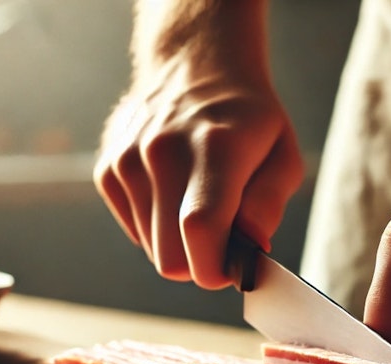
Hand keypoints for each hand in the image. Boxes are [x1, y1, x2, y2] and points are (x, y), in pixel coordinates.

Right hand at [94, 1, 302, 288]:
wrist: (195, 66)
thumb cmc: (249, 121)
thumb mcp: (283, 155)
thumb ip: (269, 204)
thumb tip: (251, 247)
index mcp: (215, 147)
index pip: (201, 229)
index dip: (215, 267)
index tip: (231, 270)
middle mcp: (163, 151)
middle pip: (170, 256)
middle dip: (200, 264)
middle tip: (224, 241)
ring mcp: (128, 159)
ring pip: (152, 250)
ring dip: (179, 243)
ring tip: (199, 203)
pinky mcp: (107, 169)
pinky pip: (135, 231)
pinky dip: (158, 227)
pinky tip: (174, 193)